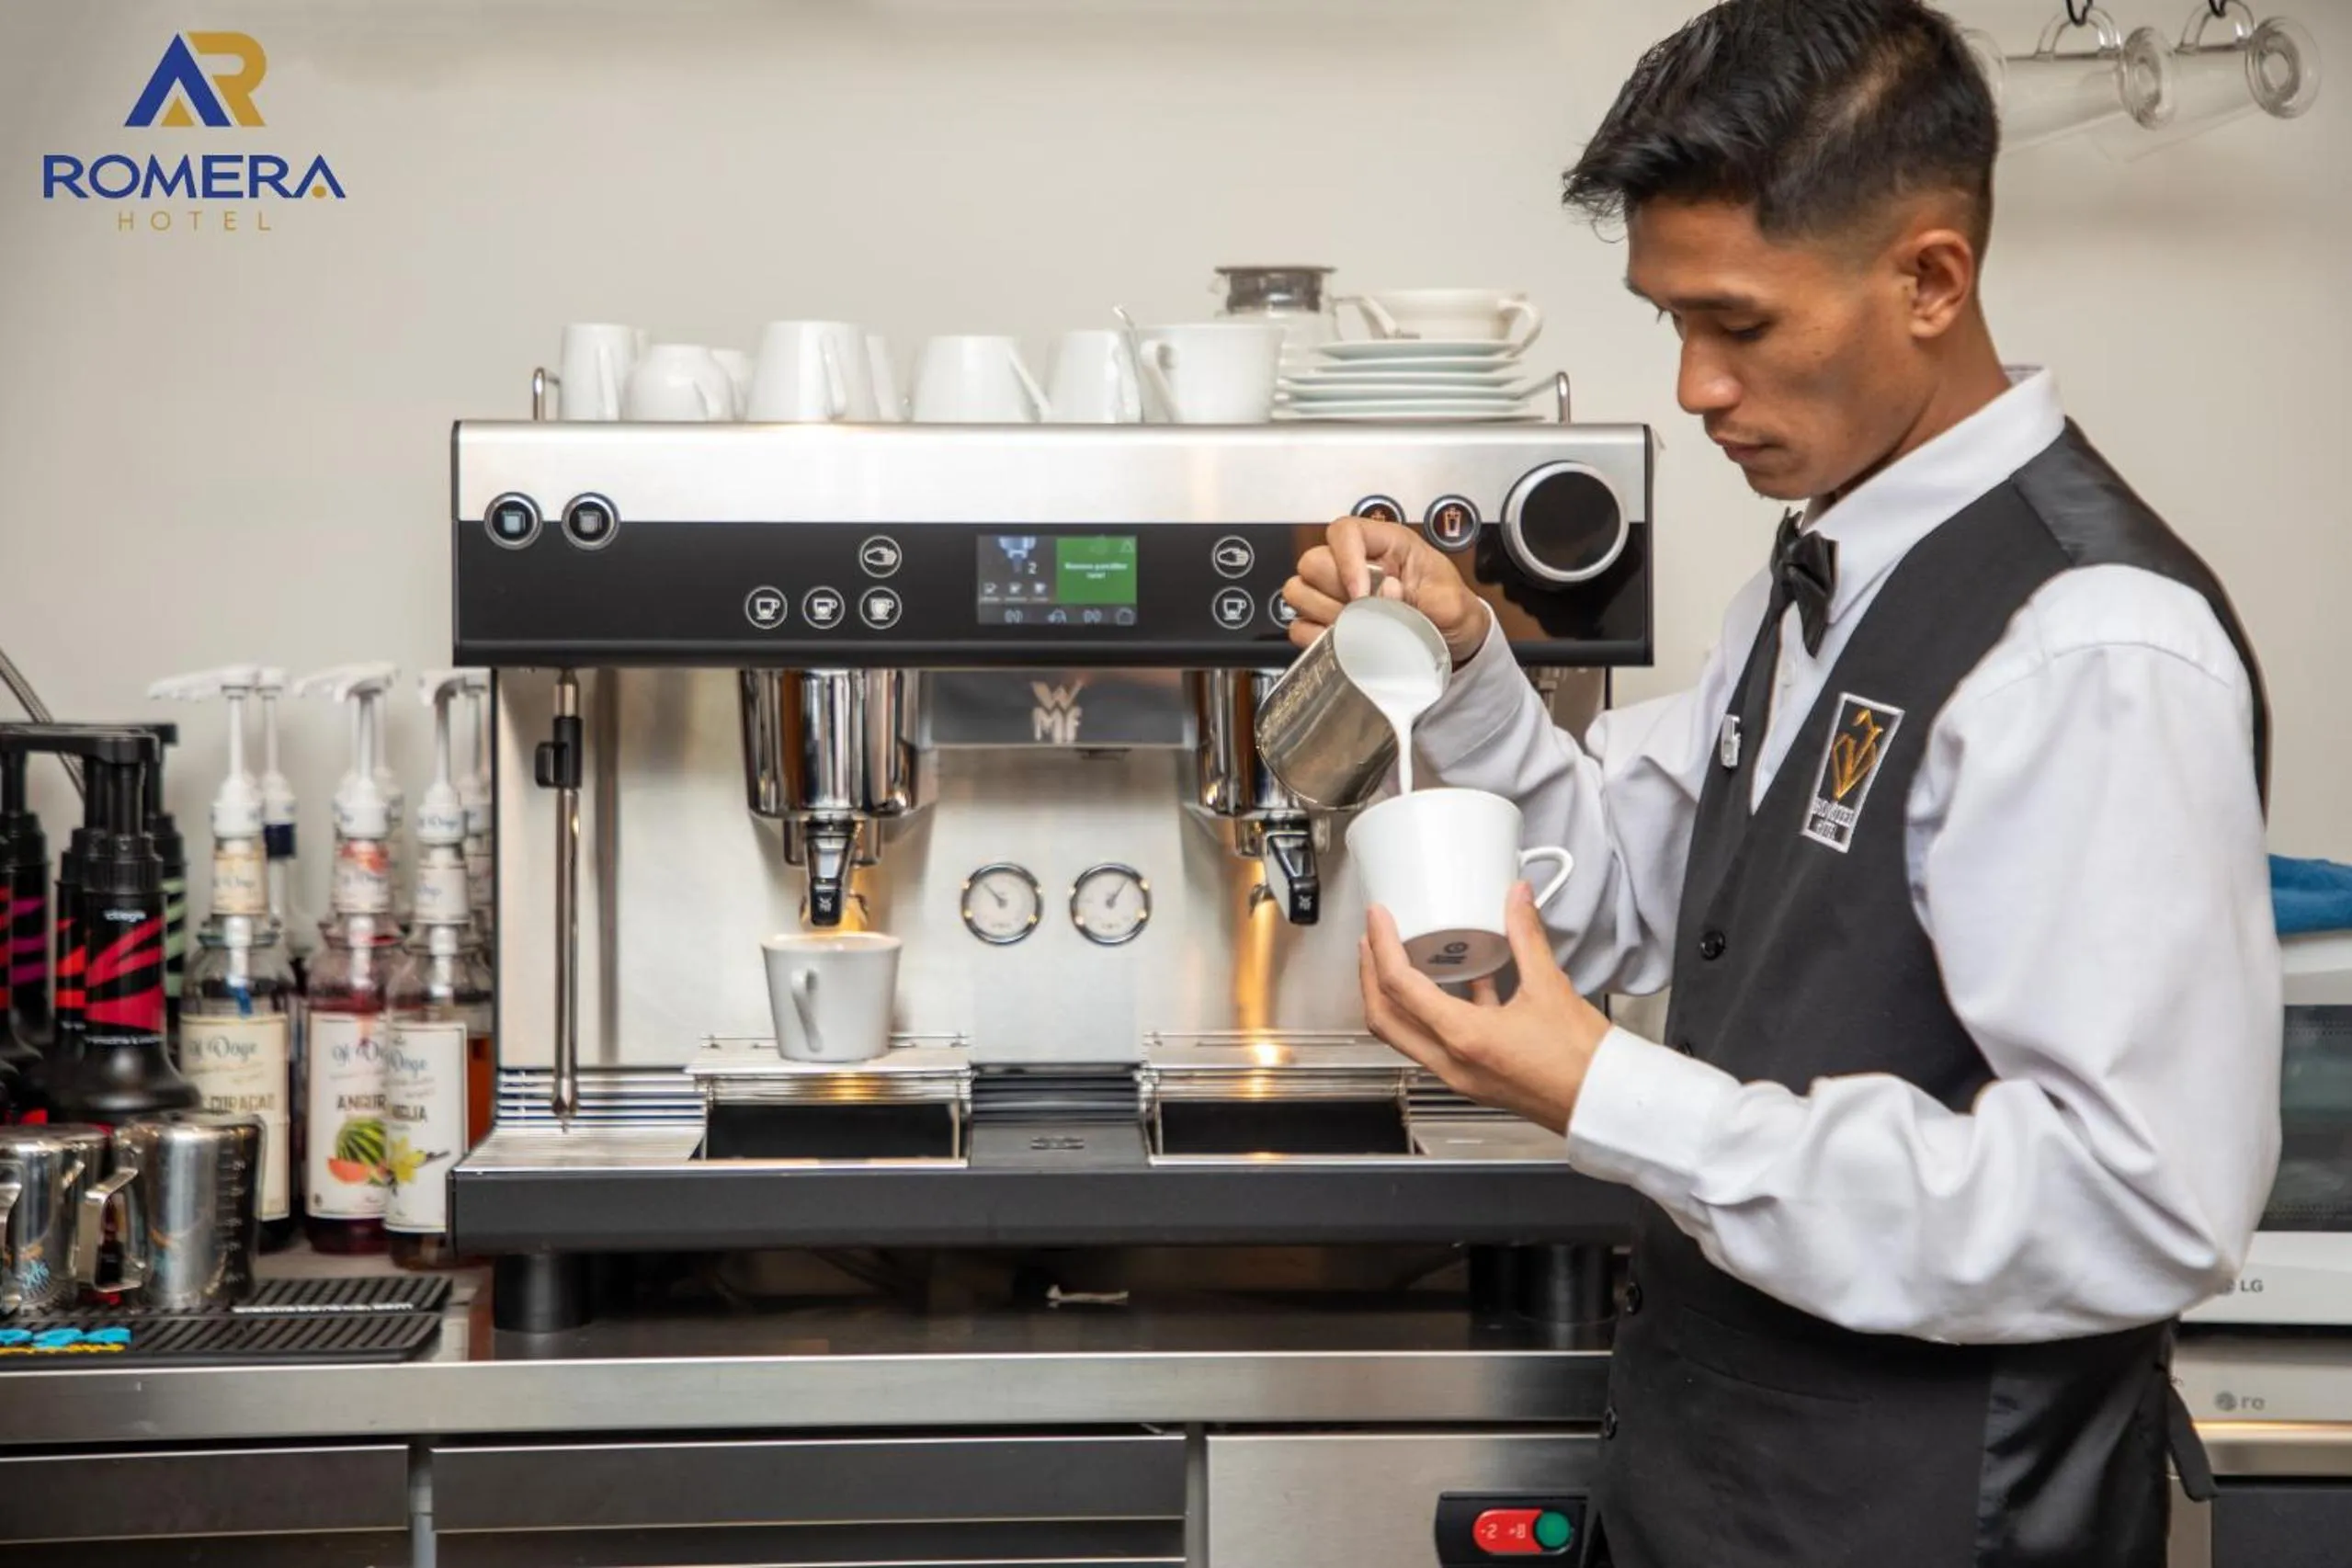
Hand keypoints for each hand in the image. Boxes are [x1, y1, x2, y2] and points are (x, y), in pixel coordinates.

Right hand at [1282, 515, 1491, 664]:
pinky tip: (1343, 644)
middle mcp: (1355, 563)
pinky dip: (1316, 639)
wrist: (1454, 642)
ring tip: (1356, 629)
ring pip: (1298, 591)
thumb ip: (1426, 597)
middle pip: (1312, 563)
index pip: (1345, 532)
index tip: (1361, 594)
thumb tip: (1388, 593)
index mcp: (1387, 545)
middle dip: (1335, 593)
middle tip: (1363, 614)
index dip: (1345, 559)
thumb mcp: (1453, 603)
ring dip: (1324, 615)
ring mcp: (1336, 593)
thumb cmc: (1452, 611)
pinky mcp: (1327, 622)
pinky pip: (1300, 627)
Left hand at [1359, 883, 1610, 1135]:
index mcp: (1463, 1038)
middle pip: (1384, 1017)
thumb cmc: (1582, 1062)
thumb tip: (1516, 898)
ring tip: (1398, 958)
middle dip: (1369, 974)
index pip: (1399, 986)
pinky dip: (1430, 1012)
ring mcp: (1458, 1074)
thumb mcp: (1551, 987)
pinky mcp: (1471, 1078)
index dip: (1381, 945)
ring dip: (1392, 996)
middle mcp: (1451, 1062)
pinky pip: (1433, 1041)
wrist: (1603, 1103)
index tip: (1378, 919)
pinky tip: (1455, 985)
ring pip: (1403, 1033)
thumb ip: (1526, 936)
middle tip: (1371, 940)